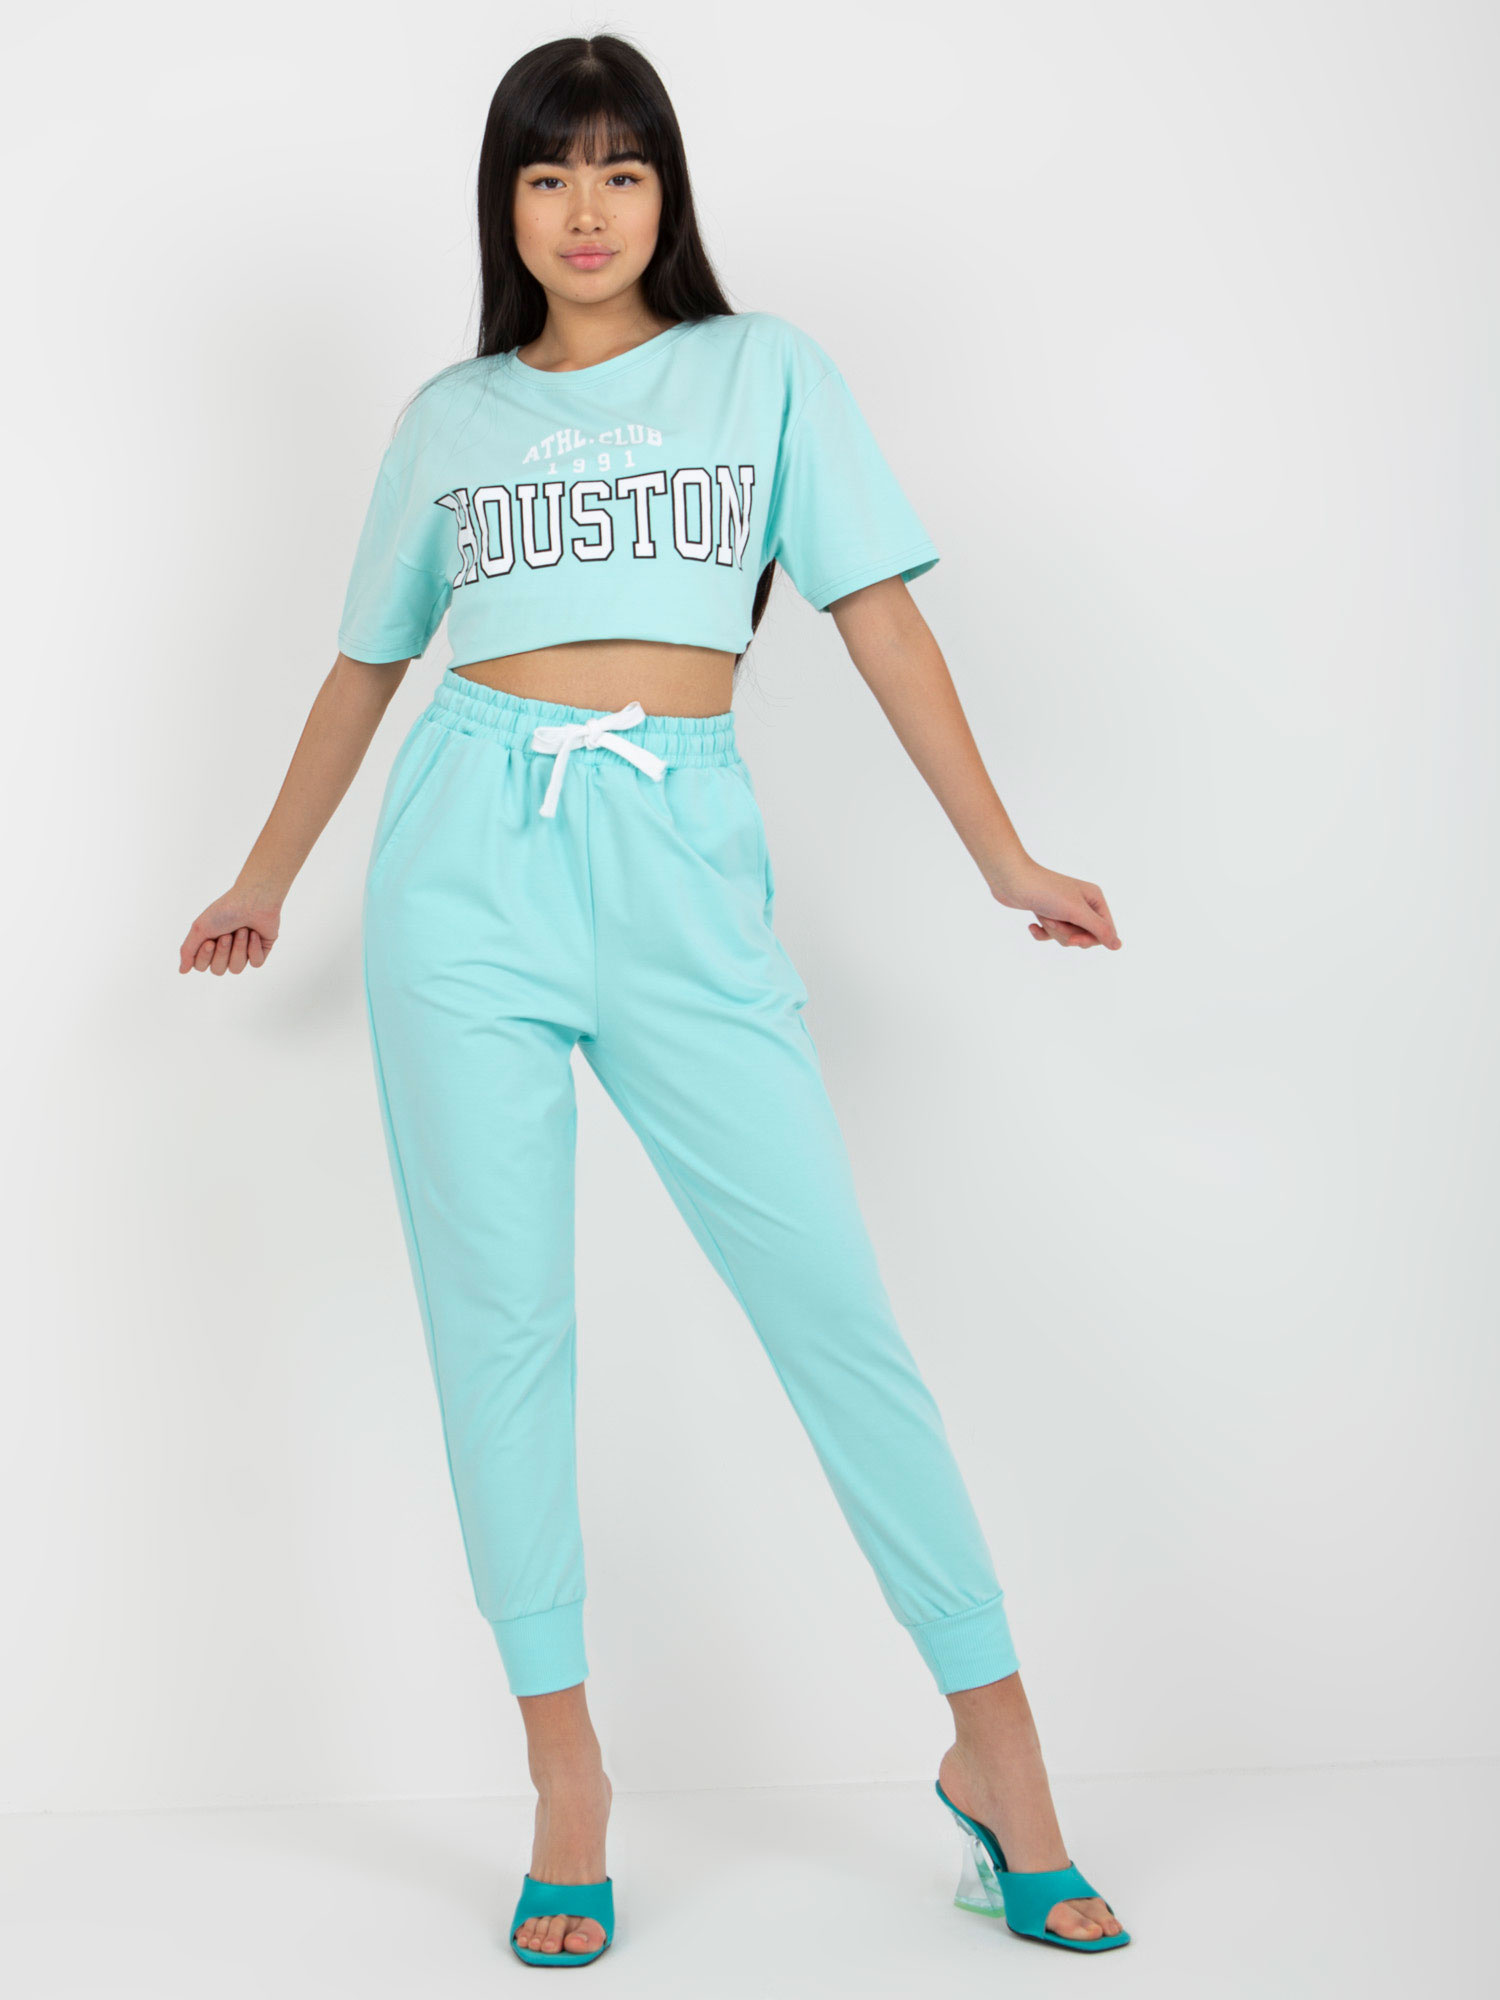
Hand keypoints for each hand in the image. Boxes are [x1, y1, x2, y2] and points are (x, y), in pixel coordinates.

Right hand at [179, 886, 281, 974]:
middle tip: (227, 934)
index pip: (201, 966)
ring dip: (238, 948)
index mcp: (209, 943)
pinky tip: (255, 934)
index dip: (205, 956)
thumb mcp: (200, 928)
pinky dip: (254, 948)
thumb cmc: (225, 910)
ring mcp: (243, 951)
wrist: (253, 899)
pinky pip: (256, 963)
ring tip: (242, 930)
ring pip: (236, 968)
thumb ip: (188, 950)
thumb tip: (182, 971)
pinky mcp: (261, 950)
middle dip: (222, 952)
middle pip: (218, 970)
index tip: (210, 940)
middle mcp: (225, 950)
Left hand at [990, 857, 1120, 949]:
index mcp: (1095, 899)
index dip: (1089, 939)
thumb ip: (1099, 929)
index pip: (1105, 931)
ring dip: (1052, 930)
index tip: (1073, 940)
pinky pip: (1050, 935)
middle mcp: (1083, 903)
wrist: (1012, 879)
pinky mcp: (1048, 914)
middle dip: (1066, 933)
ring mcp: (1064, 909)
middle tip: (1054, 920)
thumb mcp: (1076, 912)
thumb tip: (1118, 946)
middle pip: (1085, 936)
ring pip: (1066, 936)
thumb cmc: (1046, 892)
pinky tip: (1032, 925)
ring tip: (1043, 915)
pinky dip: (1041, 933)